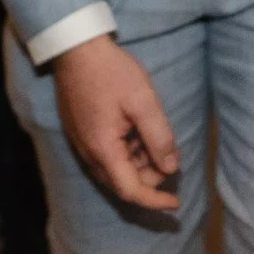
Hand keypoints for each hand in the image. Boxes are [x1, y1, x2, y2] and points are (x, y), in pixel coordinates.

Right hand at [51, 35, 179, 211]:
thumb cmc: (111, 72)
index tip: (177, 204)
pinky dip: (128, 151)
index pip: (131, 191)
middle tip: (169, 153)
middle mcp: (89, 154)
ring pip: (116, 169)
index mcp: (104, 150)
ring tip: (154, 135)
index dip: (155, 201)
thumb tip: (171, 168)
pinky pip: (108, 155)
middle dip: (151, 177)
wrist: (76, 49)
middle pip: (123, 183)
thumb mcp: (143, 102)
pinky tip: (138, 129)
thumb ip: (159, 138)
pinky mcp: (82, 134)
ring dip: (140, 163)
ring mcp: (83, 144)